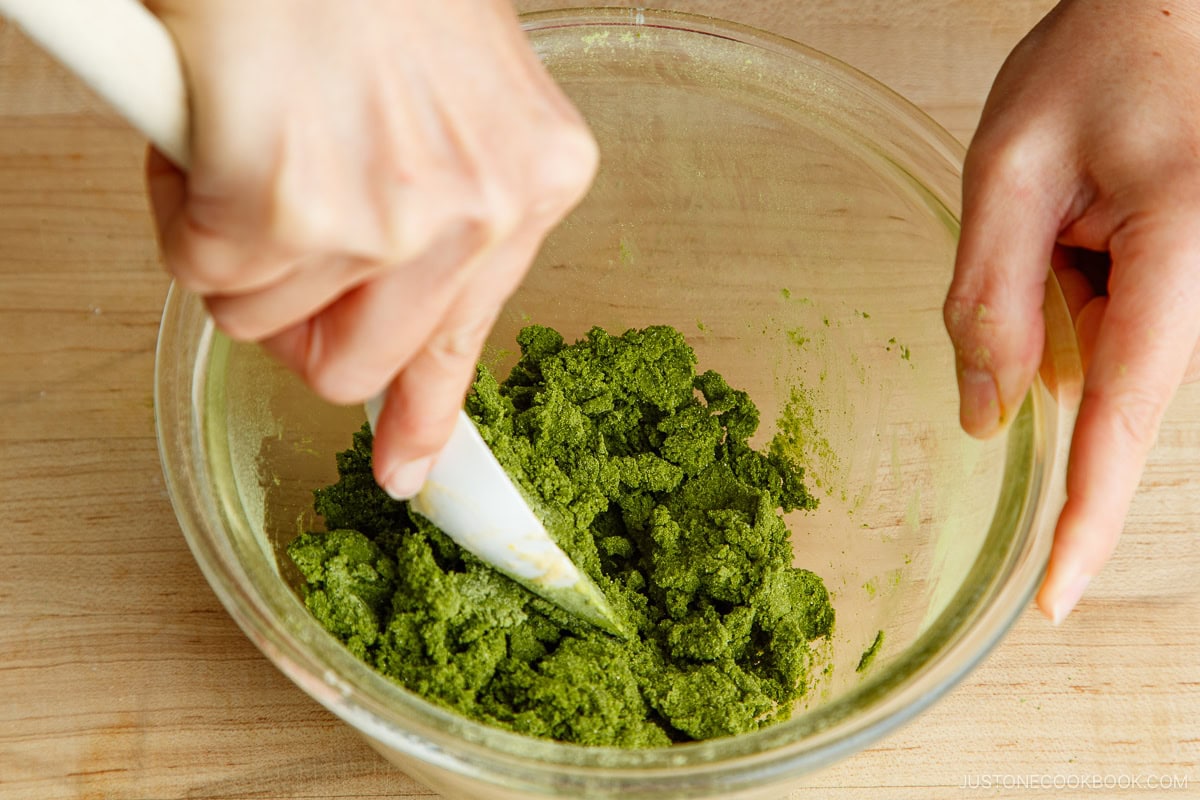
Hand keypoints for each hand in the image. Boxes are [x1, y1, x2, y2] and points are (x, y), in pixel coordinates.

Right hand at [144, 0, 597, 497]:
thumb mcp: (451, 102)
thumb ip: (434, 229)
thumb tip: (379, 376)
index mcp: (534, 179)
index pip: (470, 340)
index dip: (426, 419)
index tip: (407, 475)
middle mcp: (479, 207)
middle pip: (352, 364)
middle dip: (291, 320)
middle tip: (261, 240)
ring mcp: (390, 212)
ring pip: (263, 323)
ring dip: (232, 249)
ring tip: (245, 139)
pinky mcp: (288, 204)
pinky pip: (201, 276)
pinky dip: (180, 211)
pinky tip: (208, 127)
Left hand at [945, 0, 1199, 622]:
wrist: (1176, 6)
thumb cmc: (1110, 54)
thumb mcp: (1011, 165)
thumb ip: (988, 298)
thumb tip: (982, 415)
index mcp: (1181, 259)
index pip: (1124, 424)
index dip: (1085, 520)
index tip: (1052, 600)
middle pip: (1094, 377)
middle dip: (1044, 319)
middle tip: (1053, 210)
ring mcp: (1198, 292)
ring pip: (1096, 349)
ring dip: (1058, 286)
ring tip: (1077, 191)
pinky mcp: (1183, 285)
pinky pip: (1111, 319)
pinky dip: (1072, 275)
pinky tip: (1086, 208)